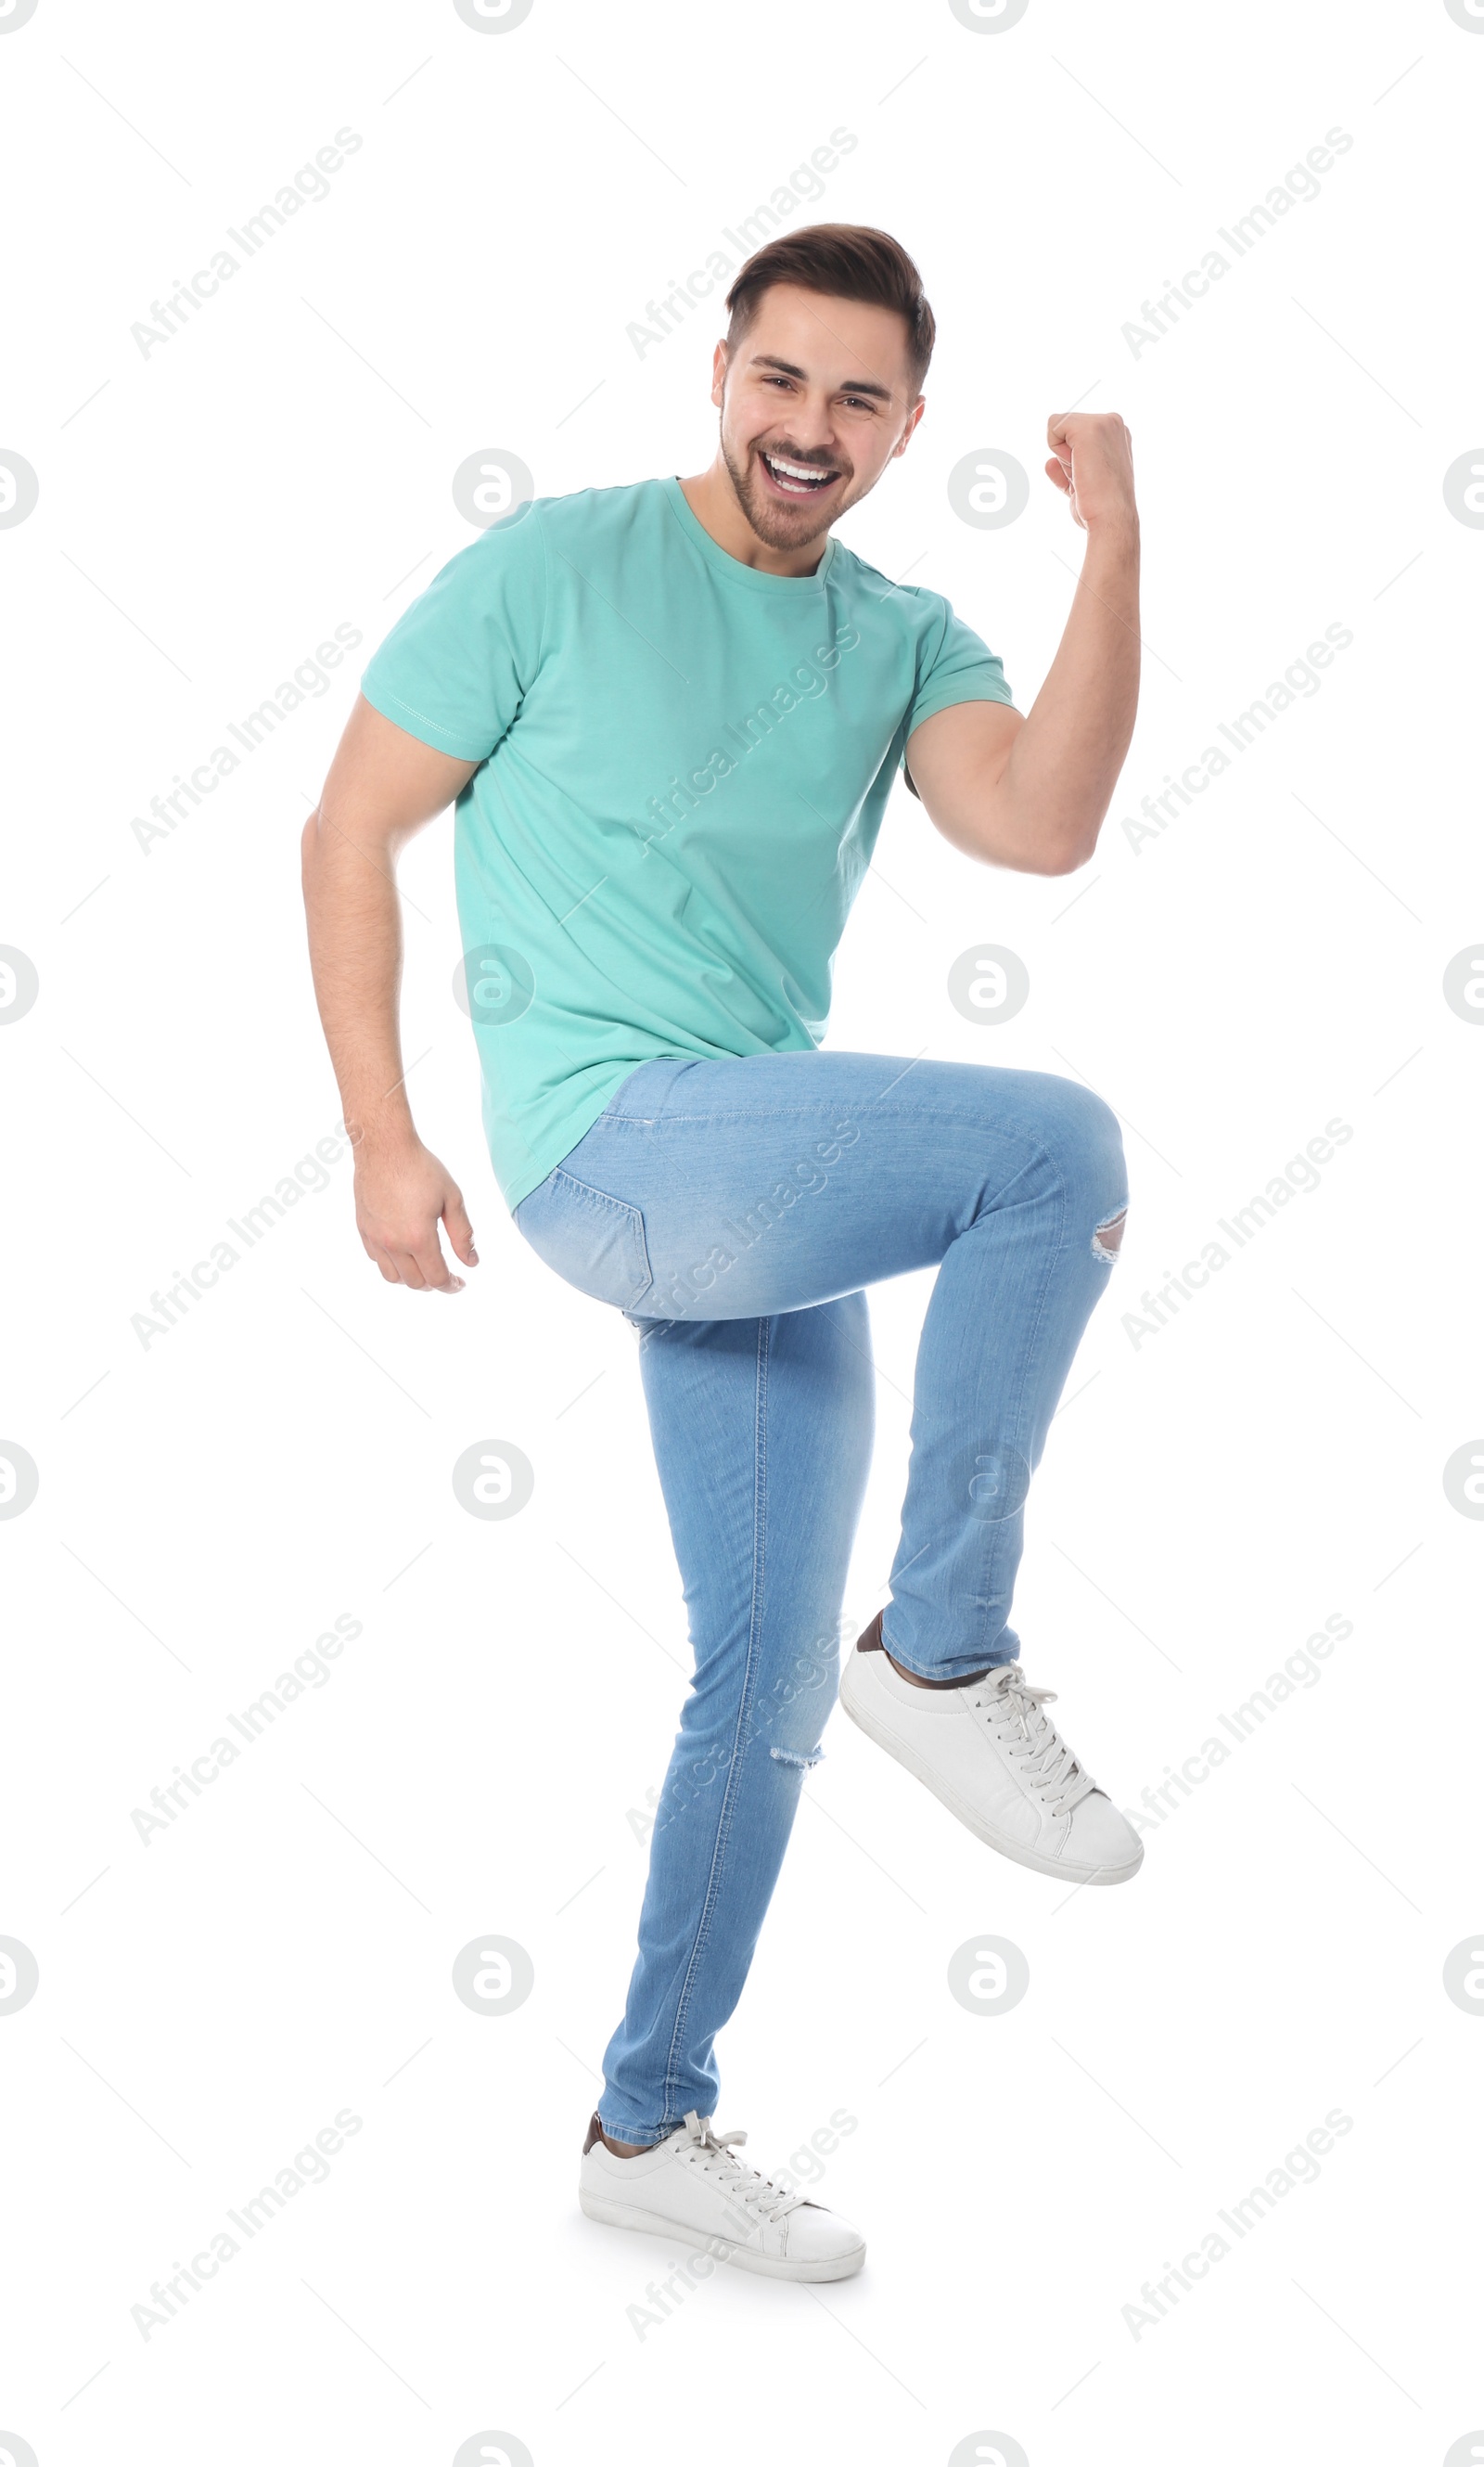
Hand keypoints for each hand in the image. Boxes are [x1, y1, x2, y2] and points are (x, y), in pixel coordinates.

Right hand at [352, 1130, 477, 1291]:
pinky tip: (403, 1251)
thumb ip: (463, 1234)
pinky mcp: (364, 1229)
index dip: (451, 1286)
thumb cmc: (420, 1168)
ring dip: (411, 1278)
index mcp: (418, 1238)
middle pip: (415, 1282)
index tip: (459, 1283)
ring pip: (392, 1277)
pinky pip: (376, 1259)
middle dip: (433, 1283)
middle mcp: (394, 1243)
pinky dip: (391, 1263)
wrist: (384, 1147)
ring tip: (424, 1267)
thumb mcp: (452, 1199)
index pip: (436, 1278)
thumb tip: (471, 1262)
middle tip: (446, 1274)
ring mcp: (375, 1237)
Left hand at [1044, 411, 1136, 536]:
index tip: (1089, 478)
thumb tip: (1049, 463)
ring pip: (1060, 427)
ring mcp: (1104, 423)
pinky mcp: (1089, 428)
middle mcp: (1113, 424)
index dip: (1073, 459)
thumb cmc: (1100, 509)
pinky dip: (1054, 448)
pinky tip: (1076, 466)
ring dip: (1063, 456)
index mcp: (1116, 435)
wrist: (1110, 519)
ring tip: (1084, 474)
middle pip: (1067, 429)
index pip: (1077, 435)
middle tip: (1086, 478)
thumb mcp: (1082, 484)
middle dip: (1067, 456)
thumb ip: (1069, 470)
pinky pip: (1053, 425)